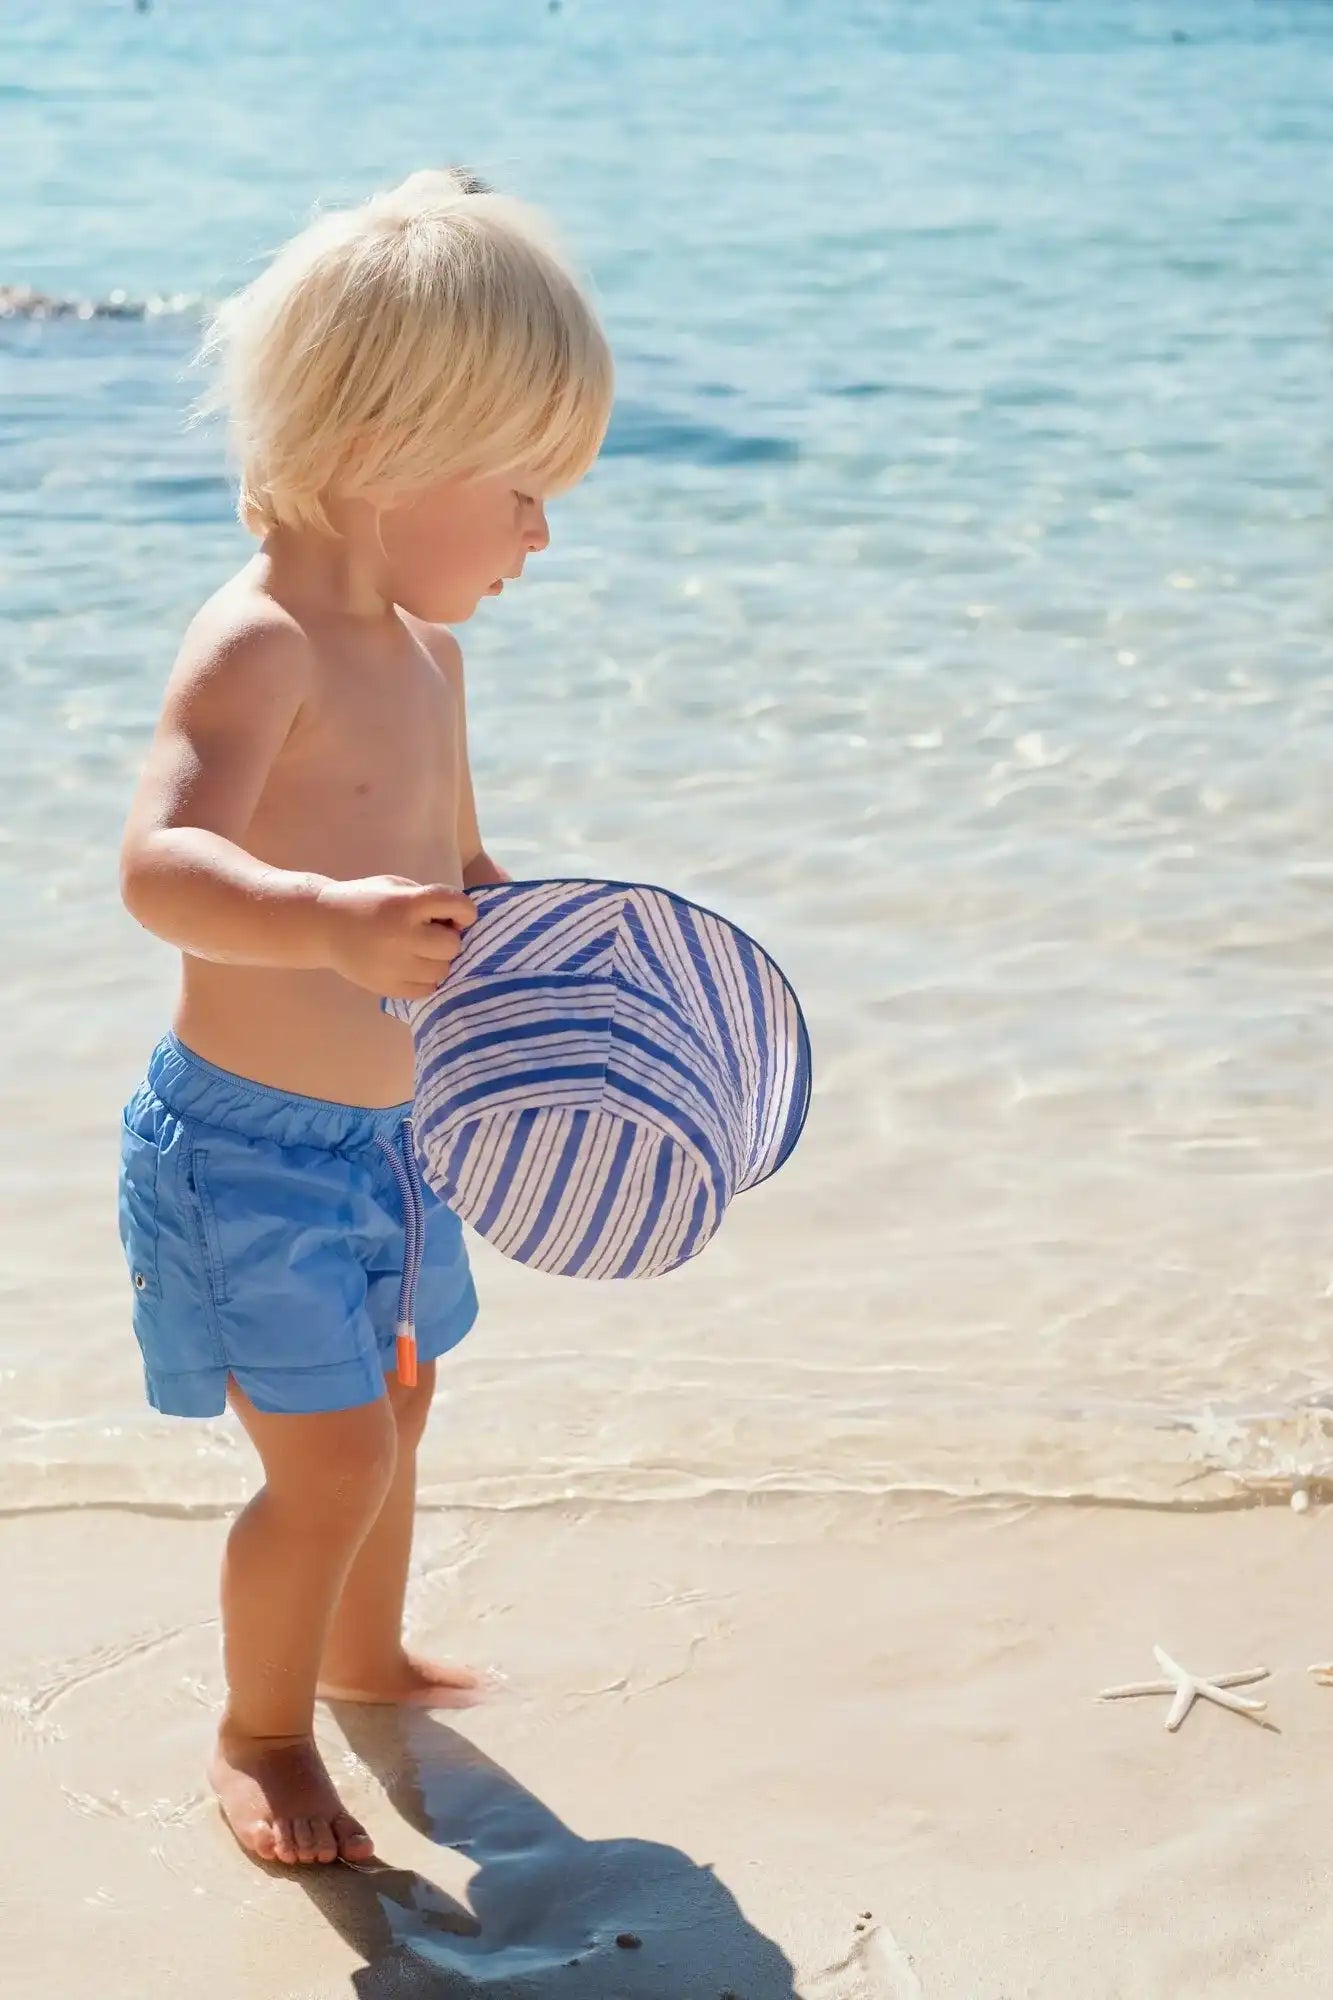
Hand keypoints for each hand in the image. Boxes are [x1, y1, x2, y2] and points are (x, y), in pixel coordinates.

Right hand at [315, 876, 475, 998]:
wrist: (324, 926)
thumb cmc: (365, 901)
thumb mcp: (396, 887)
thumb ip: (428, 900)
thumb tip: (458, 923)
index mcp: (406, 905)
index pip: (457, 906)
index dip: (465, 911)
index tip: (457, 915)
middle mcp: (404, 936)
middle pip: (452, 945)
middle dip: (447, 938)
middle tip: (431, 934)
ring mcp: (396, 966)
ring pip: (442, 971)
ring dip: (437, 960)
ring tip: (420, 951)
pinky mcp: (388, 987)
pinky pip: (427, 989)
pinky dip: (425, 979)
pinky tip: (412, 966)